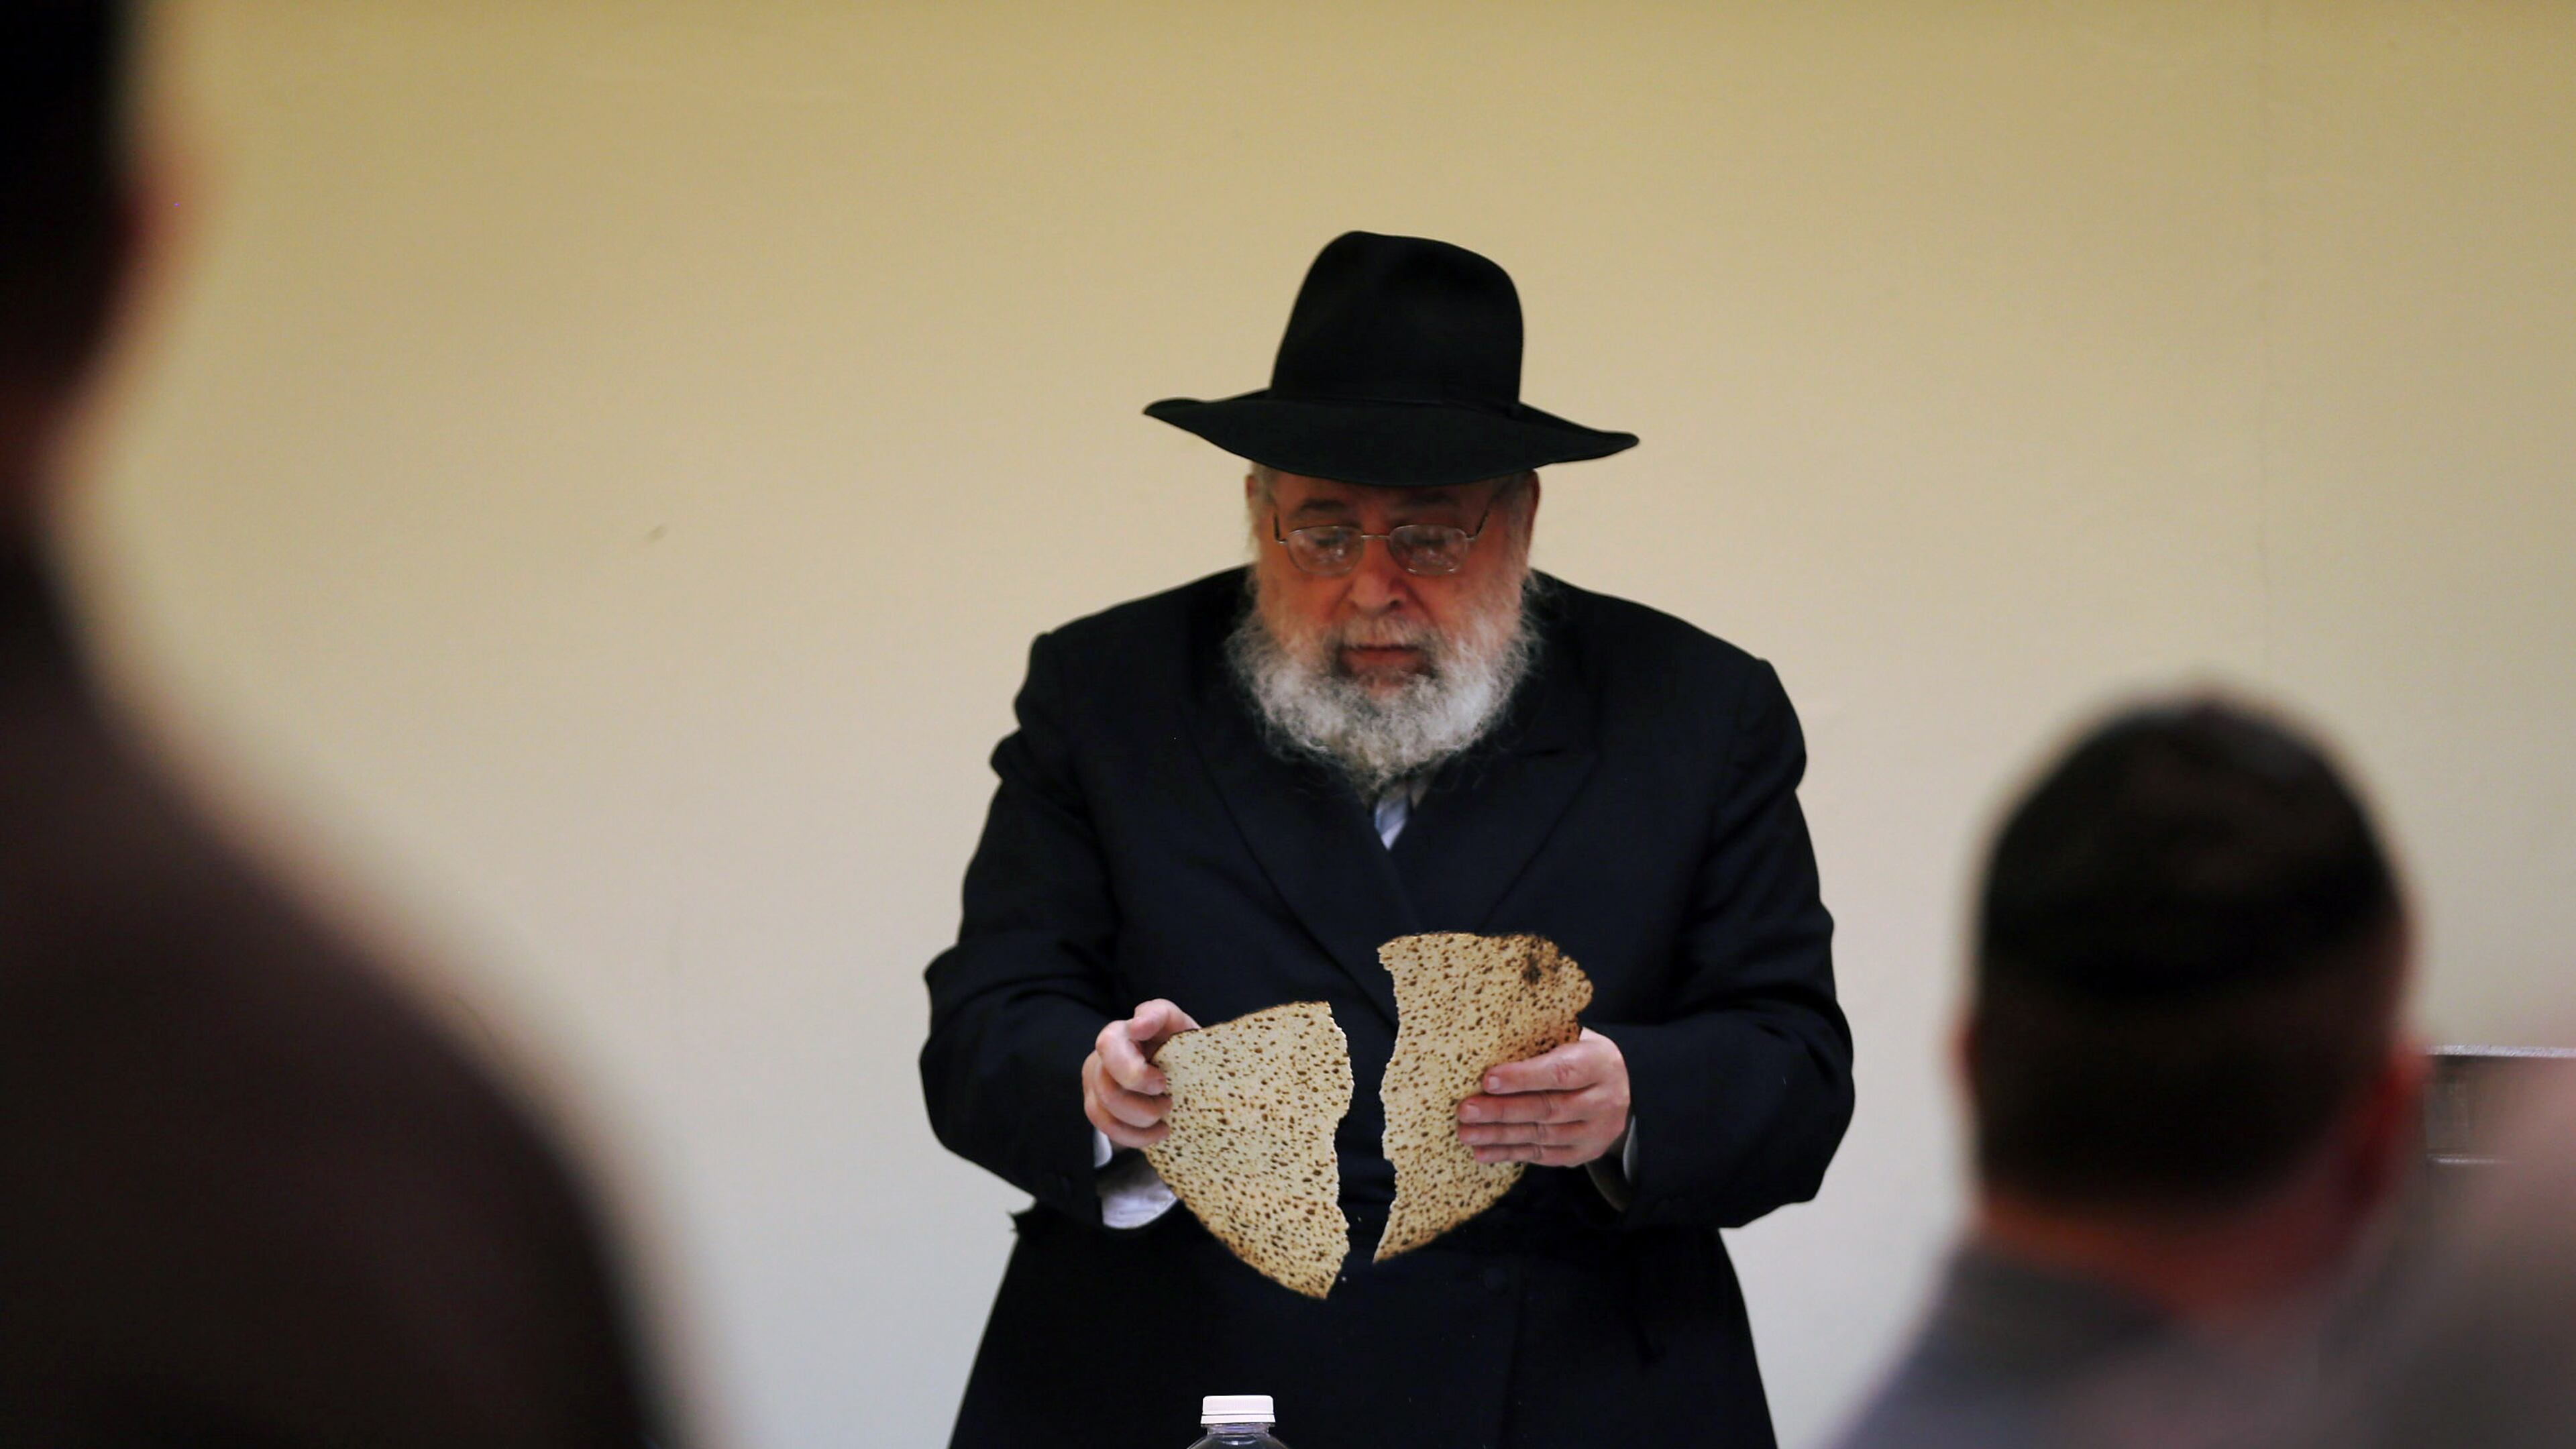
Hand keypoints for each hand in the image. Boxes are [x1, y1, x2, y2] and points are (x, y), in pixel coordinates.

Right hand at [1081, 999, 1200, 1149]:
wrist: (1184, 1070)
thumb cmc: (1180, 1046)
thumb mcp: (1179, 1025)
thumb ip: (1160, 1015)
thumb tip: (1137, 1023)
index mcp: (1121, 1033)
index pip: (1109, 1045)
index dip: (1131, 1068)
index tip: (1160, 1078)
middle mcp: (1102, 1057)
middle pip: (1108, 1088)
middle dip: (1143, 1102)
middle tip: (1168, 1099)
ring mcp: (1095, 1082)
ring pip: (1104, 1111)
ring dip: (1141, 1119)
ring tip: (1166, 1113)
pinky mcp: (1098, 1106)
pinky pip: (1108, 1129)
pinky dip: (1136, 1136)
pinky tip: (1159, 1131)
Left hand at [1455, 1027, 1630, 1166]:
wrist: (1626, 1086)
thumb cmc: (1583, 1055)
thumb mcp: (1573, 1040)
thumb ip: (1540, 1047)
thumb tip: (1486, 1051)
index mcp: (1600, 1064)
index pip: (1560, 1073)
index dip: (1523, 1077)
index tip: (1488, 1080)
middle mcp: (1604, 1101)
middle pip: (1548, 1109)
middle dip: (1503, 1111)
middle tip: (1466, 1110)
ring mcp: (1596, 1131)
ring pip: (1543, 1136)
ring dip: (1499, 1136)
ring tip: (1466, 1132)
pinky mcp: (1584, 1152)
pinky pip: (1543, 1155)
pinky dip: (1510, 1153)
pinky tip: (1483, 1151)